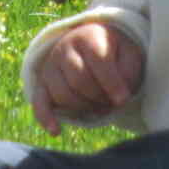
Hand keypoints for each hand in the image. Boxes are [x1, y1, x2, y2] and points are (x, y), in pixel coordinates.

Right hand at [29, 22, 144, 136]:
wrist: (92, 47)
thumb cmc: (115, 54)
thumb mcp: (129, 55)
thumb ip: (127, 72)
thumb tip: (118, 98)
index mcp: (88, 36)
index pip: (97, 60)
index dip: (112, 83)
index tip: (124, 99)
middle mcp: (64, 48)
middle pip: (79, 81)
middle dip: (99, 97)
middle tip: (112, 102)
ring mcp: (51, 66)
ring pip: (63, 94)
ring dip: (84, 108)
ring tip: (99, 107)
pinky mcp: (43, 84)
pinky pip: (39, 102)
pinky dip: (45, 117)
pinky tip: (56, 131)